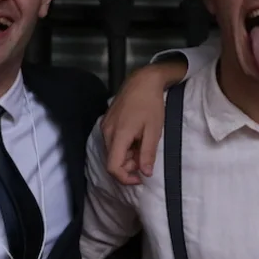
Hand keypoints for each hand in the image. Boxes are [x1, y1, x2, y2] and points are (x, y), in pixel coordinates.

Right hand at [101, 59, 186, 184]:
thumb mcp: (154, 130)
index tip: (140, 178)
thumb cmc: (151, 104)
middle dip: (129, 165)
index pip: (113, 167)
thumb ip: (147, 153)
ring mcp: (105, 126)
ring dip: (127, 155)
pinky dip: (124, 145)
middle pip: (113, 160)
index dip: (125, 178)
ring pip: (113, 151)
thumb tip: (145, 173)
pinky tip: (137, 137)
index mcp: (118, 135)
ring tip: (143, 144)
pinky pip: (113, 141)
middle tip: (146, 156)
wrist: (143, 80)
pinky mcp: (107, 121)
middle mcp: (107, 132)